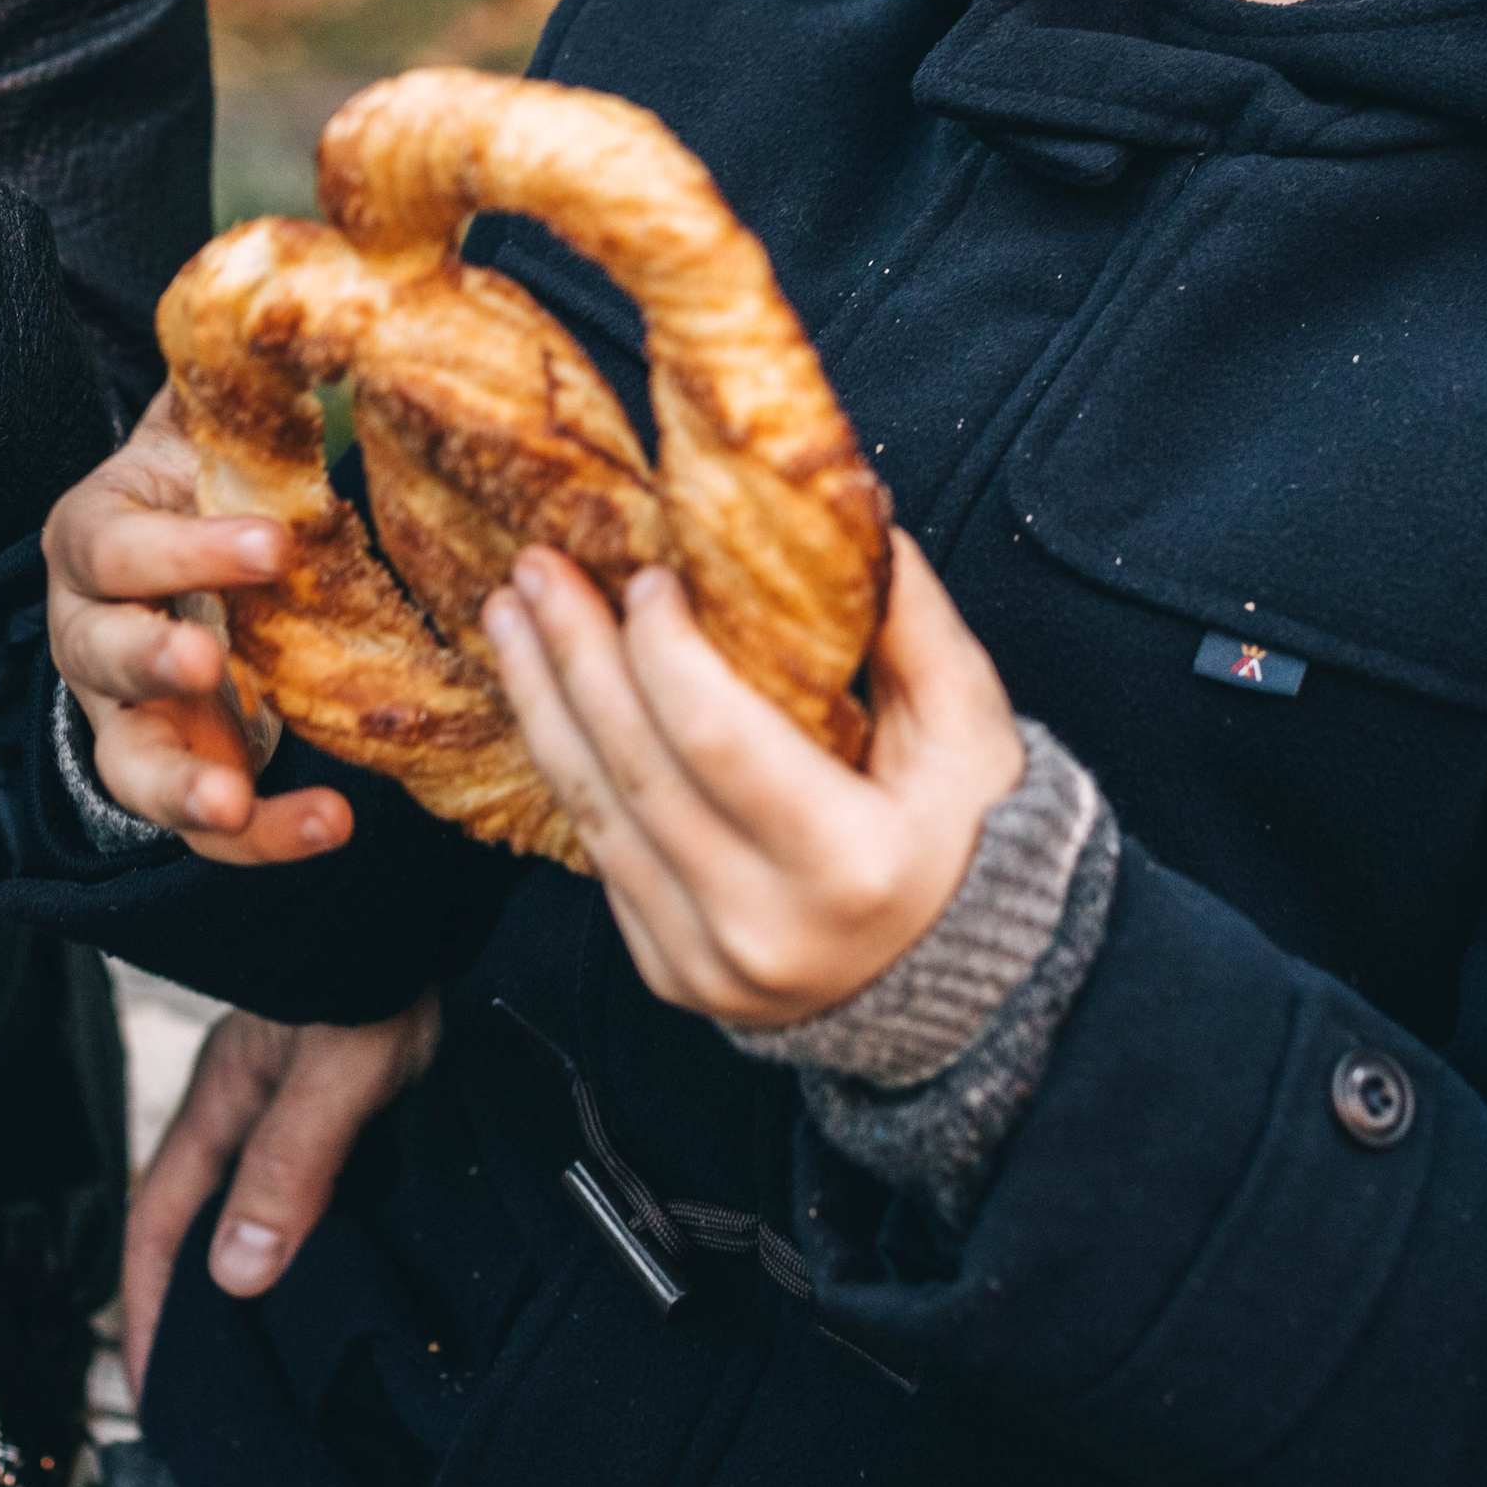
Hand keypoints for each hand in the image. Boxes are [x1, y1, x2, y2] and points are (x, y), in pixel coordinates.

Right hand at [42, 389, 353, 864]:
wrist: (174, 558)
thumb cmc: (196, 485)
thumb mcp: (203, 428)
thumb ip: (233, 379)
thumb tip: (291, 299)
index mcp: (92, 535)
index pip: (116, 546)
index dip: (186, 550)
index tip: (275, 545)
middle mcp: (89, 630)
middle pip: (97, 656)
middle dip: (150, 662)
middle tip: (207, 666)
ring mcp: (124, 715)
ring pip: (129, 766)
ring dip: (180, 788)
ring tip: (235, 803)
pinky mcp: (174, 771)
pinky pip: (203, 826)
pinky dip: (262, 837)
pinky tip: (331, 825)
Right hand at [121, 998, 440, 1397]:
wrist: (438, 907)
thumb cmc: (388, 964)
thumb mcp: (339, 1073)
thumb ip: (289, 1165)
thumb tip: (235, 1274)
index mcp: (221, 1096)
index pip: (158, 1222)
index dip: (148, 1310)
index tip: (152, 1395)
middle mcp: (241, 1102)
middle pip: (192, 1224)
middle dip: (184, 1310)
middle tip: (202, 1400)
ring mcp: (283, 1101)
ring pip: (244, 1209)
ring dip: (239, 1280)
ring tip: (259, 1363)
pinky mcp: (334, 1102)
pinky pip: (293, 1191)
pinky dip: (290, 1245)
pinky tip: (320, 1283)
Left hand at [481, 531, 1024, 1027]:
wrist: (967, 981)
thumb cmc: (975, 834)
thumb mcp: (968, 725)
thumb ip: (908, 617)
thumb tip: (848, 505)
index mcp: (851, 863)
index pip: (718, 739)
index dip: (664, 652)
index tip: (641, 577)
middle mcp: (767, 927)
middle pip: (638, 771)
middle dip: (575, 657)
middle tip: (537, 570)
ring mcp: (709, 963)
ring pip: (596, 818)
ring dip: (542, 705)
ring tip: (511, 619)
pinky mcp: (672, 977)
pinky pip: (600, 859)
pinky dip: (567, 770)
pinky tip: (544, 700)